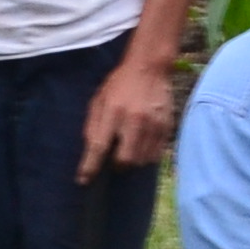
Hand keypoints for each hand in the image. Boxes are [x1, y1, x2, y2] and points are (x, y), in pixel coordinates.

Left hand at [77, 51, 176, 178]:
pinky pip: (155, 155)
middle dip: (116, 165)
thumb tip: (90, 151)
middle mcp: (134, 120)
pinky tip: (141, 145)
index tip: (83, 180)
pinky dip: (146, 156)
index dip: (90, 167)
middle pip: (124, 160)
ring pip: (141, 161)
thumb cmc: (119, 84)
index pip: (99, 146)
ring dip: (132, 161)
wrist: (149, 67)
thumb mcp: (98, 100)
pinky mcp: (166, 127)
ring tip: (128, 149)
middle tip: (114, 158)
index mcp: (113, 111)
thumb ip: (93, 125)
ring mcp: (153, 125)